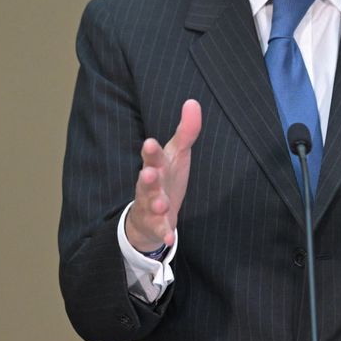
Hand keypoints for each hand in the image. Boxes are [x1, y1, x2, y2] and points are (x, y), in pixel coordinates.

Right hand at [125, 99, 202, 251]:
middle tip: (148, 173)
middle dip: (148, 177)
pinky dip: (165, 233)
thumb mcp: (176, 154)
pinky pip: (161, 230)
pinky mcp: (157, 225)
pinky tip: (170, 238)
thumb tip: (193, 102)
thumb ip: (186, 131)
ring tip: (162, 205)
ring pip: (152, 204)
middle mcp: (150, 185)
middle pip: (147, 180)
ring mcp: (151, 206)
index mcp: (156, 166)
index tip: (150, 143)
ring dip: (157, 204)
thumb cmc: (165, 178)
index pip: (152, 156)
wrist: (148, 215)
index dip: (151, 151)